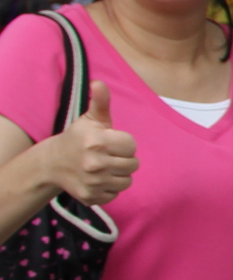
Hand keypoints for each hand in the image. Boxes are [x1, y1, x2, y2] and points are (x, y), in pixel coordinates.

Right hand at [43, 83, 136, 206]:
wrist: (53, 163)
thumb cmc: (78, 138)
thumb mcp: (90, 119)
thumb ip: (100, 101)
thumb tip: (99, 83)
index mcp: (97, 142)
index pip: (132, 146)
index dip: (123, 144)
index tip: (110, 142)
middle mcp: (94, 163)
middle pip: (133, 165)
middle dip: (123, 159)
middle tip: (107, 155)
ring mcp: (92, 182)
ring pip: (127, 181)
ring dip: (119, 174)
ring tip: (103, 167)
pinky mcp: (90, 196)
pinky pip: (115, 194)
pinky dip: (109, 188)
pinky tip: (97, 179)